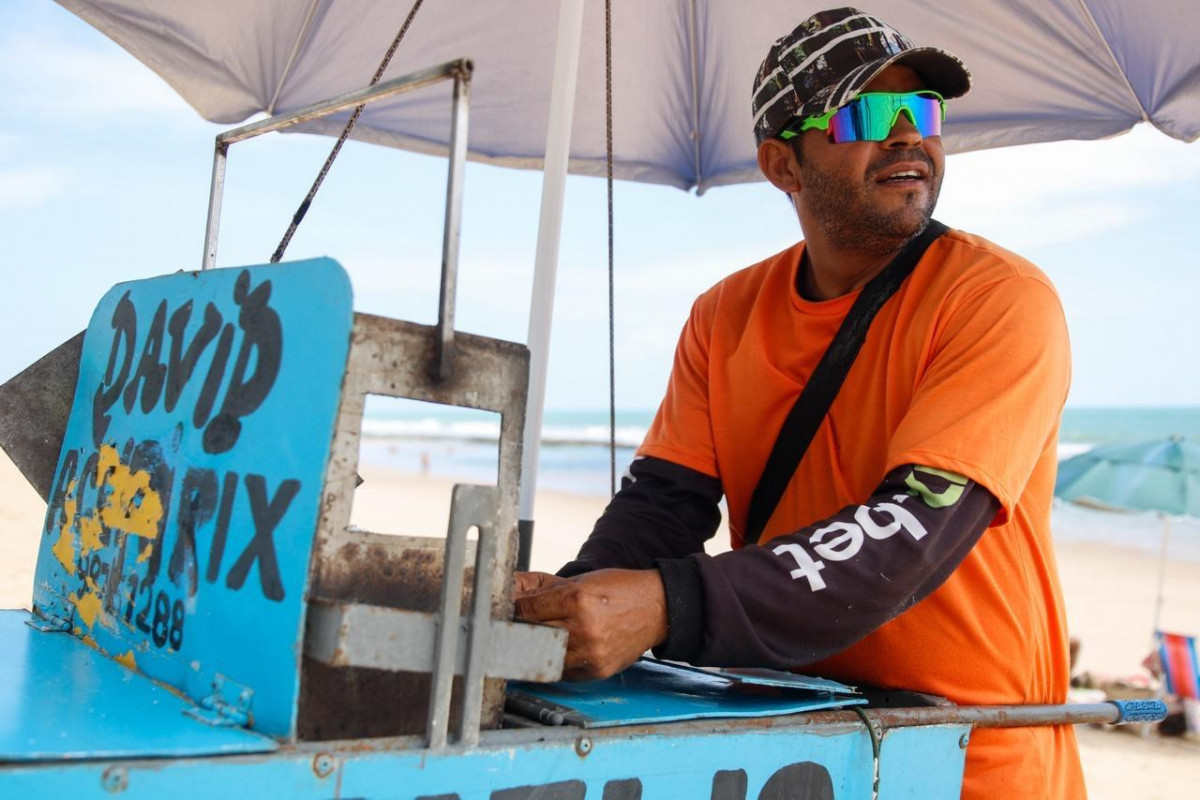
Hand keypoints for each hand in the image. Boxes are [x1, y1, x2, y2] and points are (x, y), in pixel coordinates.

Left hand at [514, 568, 667, 681]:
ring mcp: (591, 652)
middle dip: (518, 631)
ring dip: (535, 651)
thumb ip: (550, 593)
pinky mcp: (597, 670)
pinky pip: (564, 672)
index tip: (506, 612)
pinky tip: (555, 653)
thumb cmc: (619, 590)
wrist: (657, 609)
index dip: (513, 611)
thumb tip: (516, 602)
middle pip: (533, 635)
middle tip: (508, 631)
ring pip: (544, 658)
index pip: (528, 610)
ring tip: (532, 644)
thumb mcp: (583, 581)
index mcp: (577, 598)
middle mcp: (583, 627)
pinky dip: (555, 663)